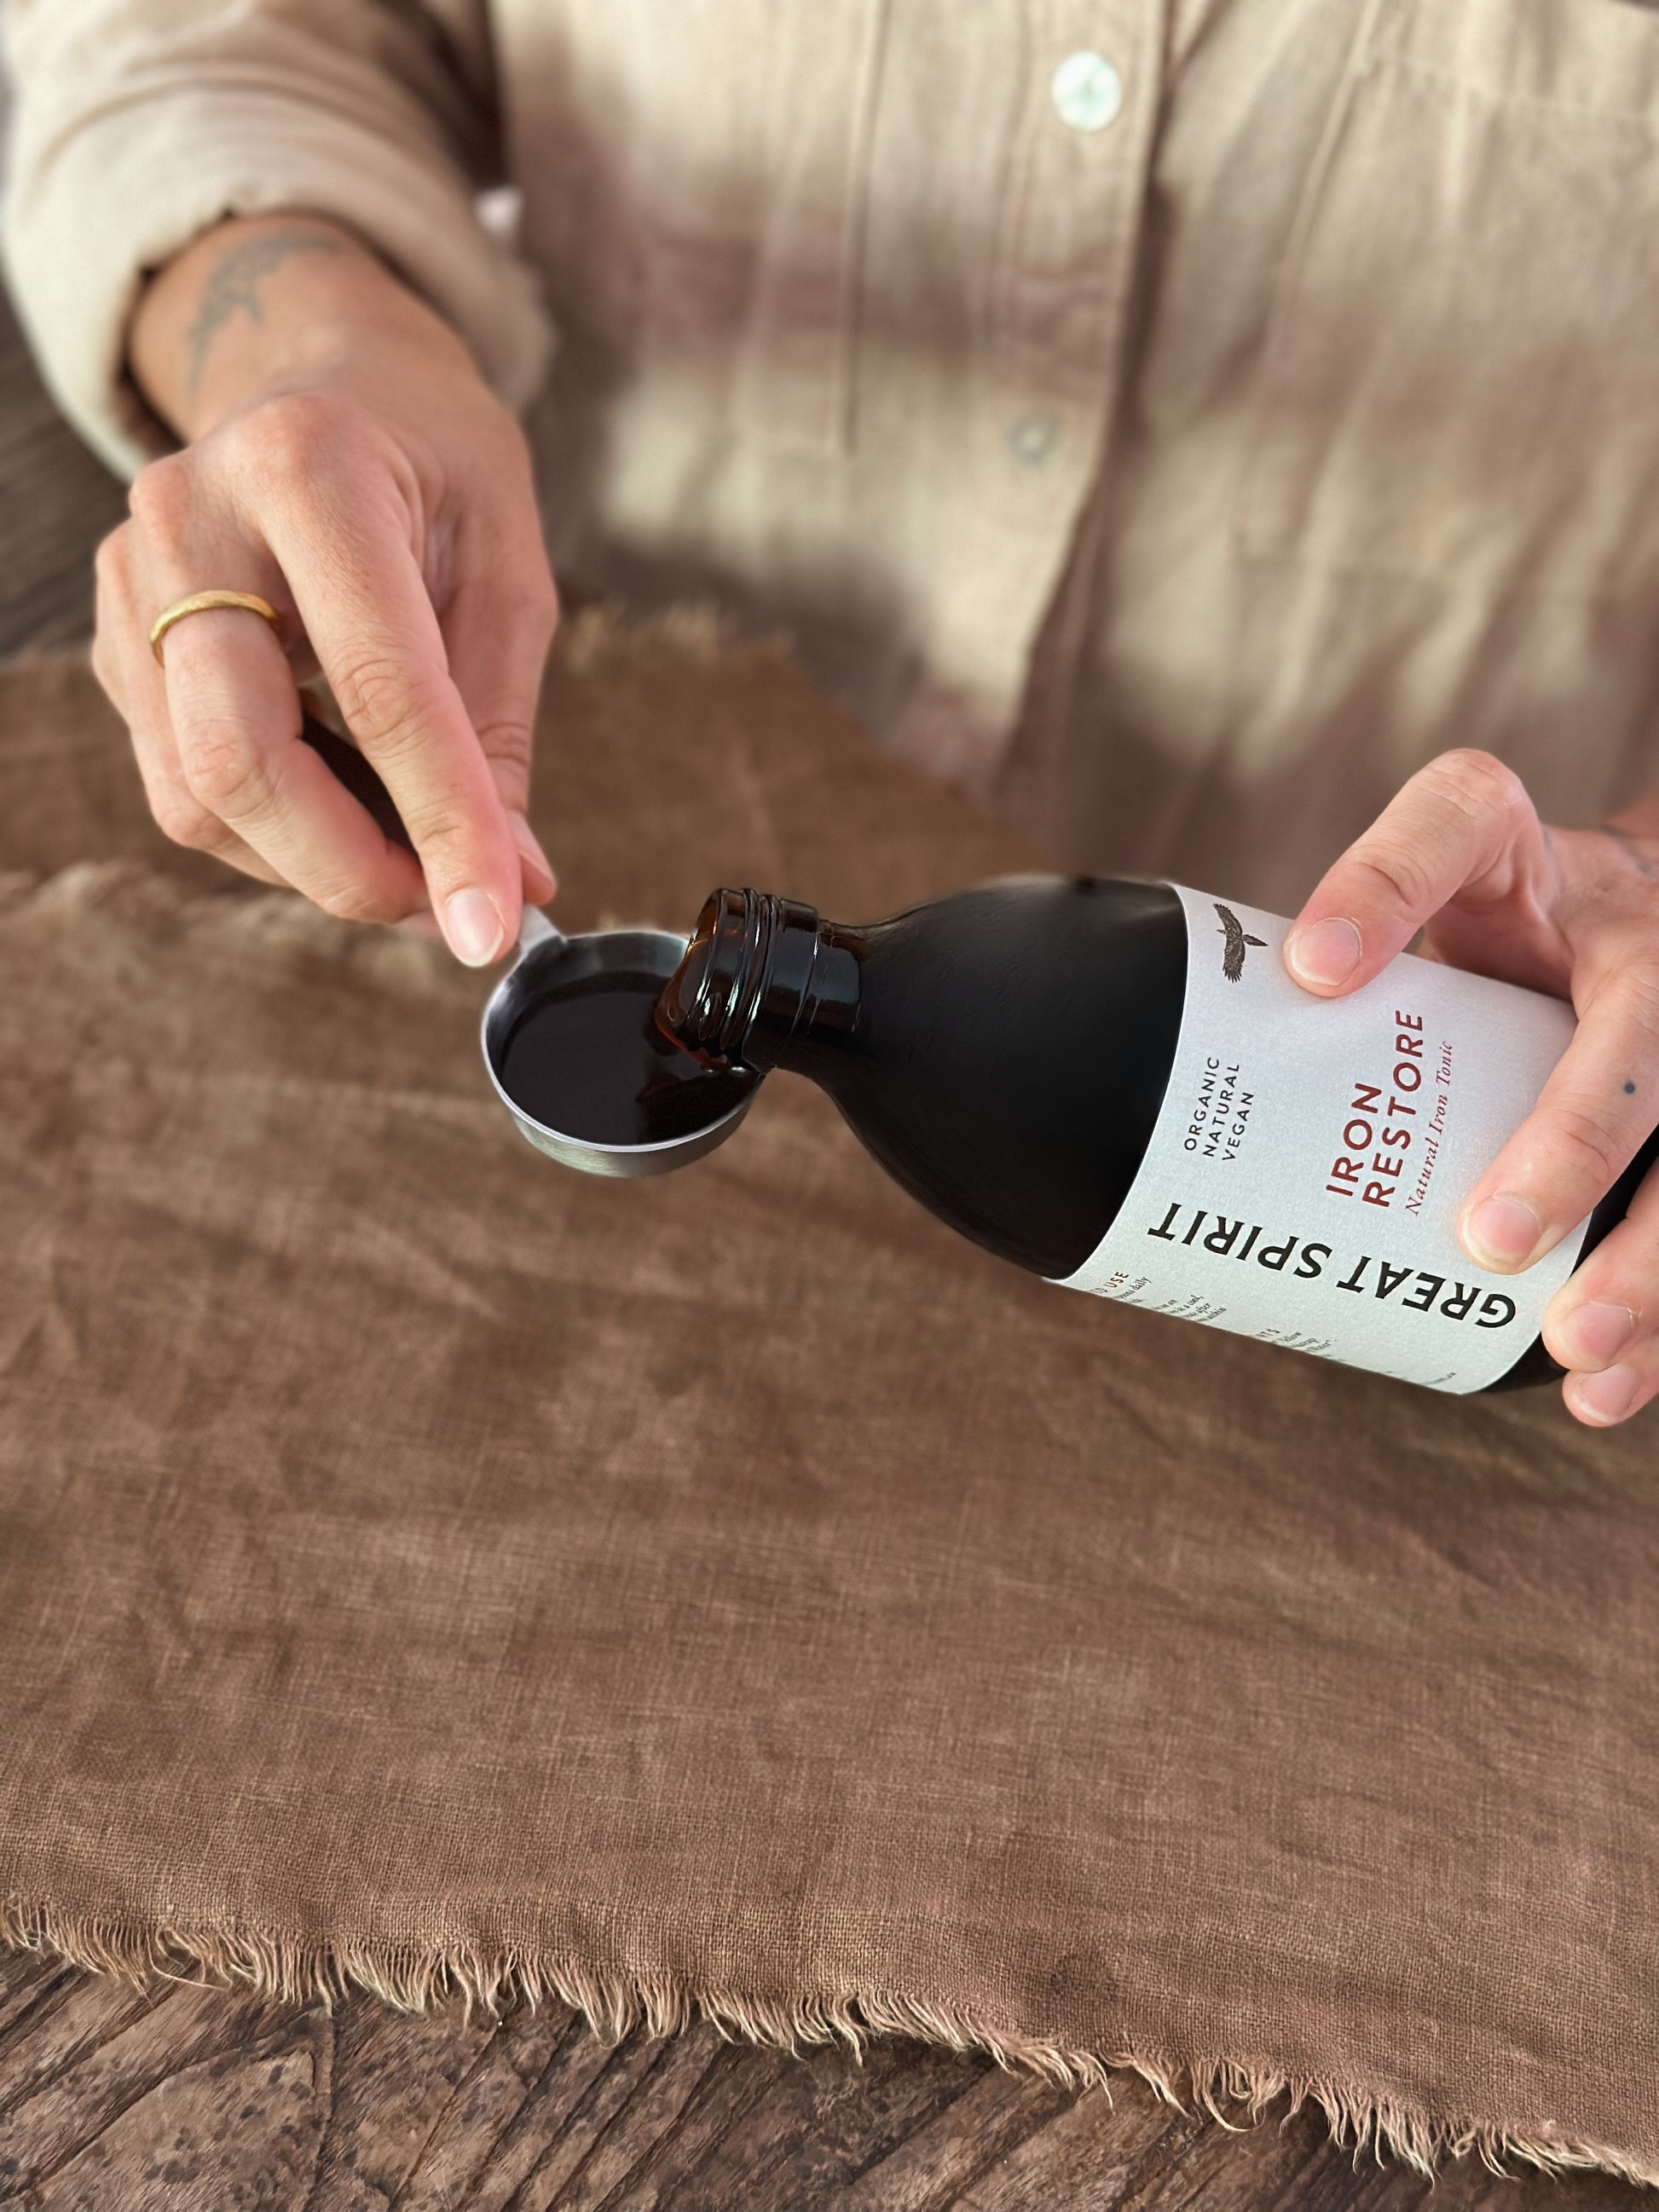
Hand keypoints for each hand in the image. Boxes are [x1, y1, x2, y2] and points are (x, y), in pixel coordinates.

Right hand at [93, 213, 556, 963]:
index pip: (379, 691)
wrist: (323, 374)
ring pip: (198, 793)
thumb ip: (498, 728)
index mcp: (309, 468)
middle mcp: (191, 517)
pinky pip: (182, 784)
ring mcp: (131, 580)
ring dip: (313, 860)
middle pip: (240, 758)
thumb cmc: (431, 462)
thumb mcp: (506, 567)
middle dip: (350, 868)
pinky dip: (275, 830)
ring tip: (405, 843)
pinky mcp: (112, 639)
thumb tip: (513, 882)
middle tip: (441, 904)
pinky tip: (342, 796)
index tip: (491, 928)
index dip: (442, 827)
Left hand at [1284, 749, 1658, 1426]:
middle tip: (1490, 1242)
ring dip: (1646, 1258)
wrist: (1611, 906)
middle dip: (1573, 1142)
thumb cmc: (1489, 920)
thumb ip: (1337, 966)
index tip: (1314, 968)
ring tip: (1577, 1346)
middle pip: (1634, 1030)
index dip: (1386, 885)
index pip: (1453, 822)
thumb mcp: (1418, 906)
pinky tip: (1605, 1385)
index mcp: (1519, 847)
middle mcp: (1628, 920)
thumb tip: (1216, 1069)